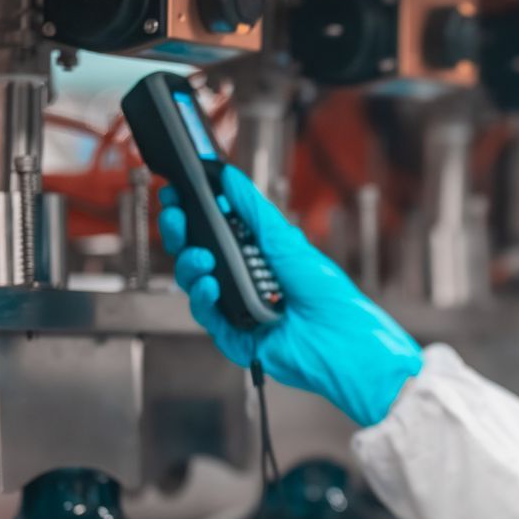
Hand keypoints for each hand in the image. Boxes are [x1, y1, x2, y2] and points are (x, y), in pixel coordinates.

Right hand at [158, 165, 423, 427]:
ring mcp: (236, 307)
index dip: (192, 212)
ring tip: (201, 257)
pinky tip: (211, 285)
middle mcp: (242, 280)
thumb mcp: (287, 242)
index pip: (213, 230)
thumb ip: (254, 210)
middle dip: (180, 233)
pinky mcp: (233, 335)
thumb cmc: (328, 294)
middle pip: (196, 254)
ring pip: (195, 284)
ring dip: (190, 265)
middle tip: (176, 215)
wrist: (342, 341)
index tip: (176, 193)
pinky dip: (204, 297)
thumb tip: (230, 178)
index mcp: (255, 255)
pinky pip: (207, 315)